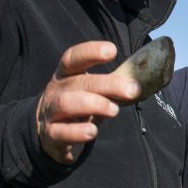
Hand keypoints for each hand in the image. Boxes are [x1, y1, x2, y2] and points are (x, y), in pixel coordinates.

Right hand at [35, 41, 140, 164]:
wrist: (46, 132)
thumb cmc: (76, 104)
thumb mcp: (88, 90)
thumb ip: (109, 85)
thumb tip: (140, 82)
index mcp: (65, 75)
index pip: (72, 58)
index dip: (90, 52)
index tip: (112, 51)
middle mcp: (56, 90)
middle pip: (80, 82)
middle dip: (108, 85)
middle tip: (132, 89)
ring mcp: (51, 112)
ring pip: (67, 104)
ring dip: (94, 105)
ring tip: (114, 110)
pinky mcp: (50, 135)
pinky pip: (61, 133)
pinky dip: (77, 132)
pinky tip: (92, 131)